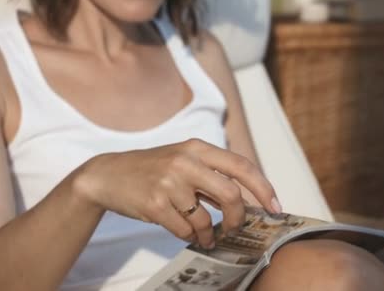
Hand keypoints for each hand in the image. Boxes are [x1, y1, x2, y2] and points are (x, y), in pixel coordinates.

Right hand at [72, 139, 280, 248]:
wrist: (108, 175)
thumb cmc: (150, 170)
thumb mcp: (181, 161)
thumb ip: (211, 176)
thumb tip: (247, 201)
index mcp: (196, 147)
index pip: (241, 166)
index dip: (263, 189)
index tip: (275, 208)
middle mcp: (185, 161)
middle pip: (231, 195)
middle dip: (238, 219)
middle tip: (234, 228)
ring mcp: (168, 182)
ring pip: (206, 219)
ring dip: (208, 233)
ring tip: (202, 234)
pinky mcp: (154, 203)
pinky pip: (185, 230)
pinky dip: (189, 235)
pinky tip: (184, 231)